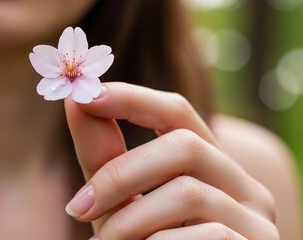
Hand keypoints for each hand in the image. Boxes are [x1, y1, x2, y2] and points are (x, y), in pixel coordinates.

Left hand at [64, 82, 277, 239]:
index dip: (132, 98)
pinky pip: (207, 235)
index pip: (177, 111)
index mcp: (208, 164)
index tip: (86, 96)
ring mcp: (255, 216)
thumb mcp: (119, 201)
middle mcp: (240, 182)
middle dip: (120, 174)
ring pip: (188, 193)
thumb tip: (74, 100)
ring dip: (129, 221)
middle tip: (78, 207)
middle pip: (185, 145)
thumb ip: (103, 156)